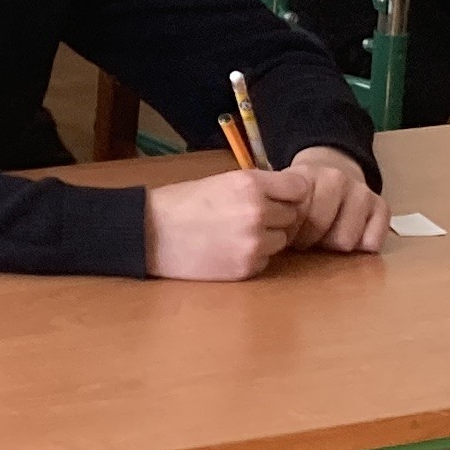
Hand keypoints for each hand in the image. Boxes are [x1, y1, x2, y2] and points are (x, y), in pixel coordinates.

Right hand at [145, 170, 304, 279]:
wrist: (150, 234)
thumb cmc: (180, 203)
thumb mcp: (221, 181)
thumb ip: (256, 186)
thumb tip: (286, 193)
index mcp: (250, 184)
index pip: (299, 187)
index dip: (290, 192)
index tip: (281, 196)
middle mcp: (258, 212)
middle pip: (293, 215)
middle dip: (277, 216)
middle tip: (249, 216)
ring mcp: (254, 243)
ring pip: (282, 240)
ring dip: (267, 238)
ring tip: (236, 233)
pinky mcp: (246, 268)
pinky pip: (266, 261)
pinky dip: (254, 256)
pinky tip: (229, 249)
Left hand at [279, 147, 390, 253]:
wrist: (328, 174)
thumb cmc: (299, 199)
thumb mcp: (280, 201)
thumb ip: (273, 214)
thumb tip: (269, 238)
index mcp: (306, 176)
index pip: (297, 219)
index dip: (291, 233)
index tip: (287, 231)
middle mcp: (336, 178)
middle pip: (320, 230)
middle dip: (311, 239)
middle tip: (306, 235)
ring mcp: (361, 191)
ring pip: (347, 240)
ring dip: (335, 243)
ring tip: (325, 234)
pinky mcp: (381, 205)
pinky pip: (373, 241)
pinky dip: (362, 244)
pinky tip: (350, 233)